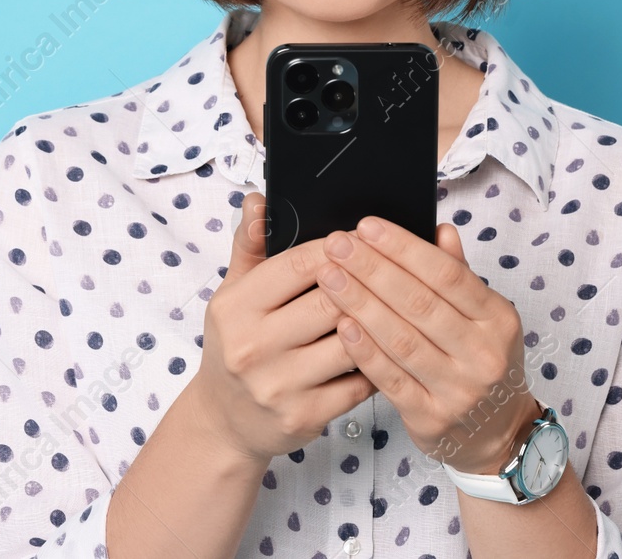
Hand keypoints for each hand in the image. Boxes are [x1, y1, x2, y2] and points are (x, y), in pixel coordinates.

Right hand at [185, 192, 376, 463]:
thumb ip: (250, 246)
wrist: (224, 421)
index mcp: (235, 307)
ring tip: (398, 307)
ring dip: (377, 324)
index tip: (364, 238)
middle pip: (330, 301)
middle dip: (365, 283)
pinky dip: (377, 363)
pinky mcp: (303, 416)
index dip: (339, 247)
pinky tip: (388, 349)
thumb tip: (259, 200)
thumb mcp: (232, 294)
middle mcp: (252, 345)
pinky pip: (358, 383)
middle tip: (392, 269)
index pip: (298, 264)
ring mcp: (278, 384)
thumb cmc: (236, 345)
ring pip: (350, 343)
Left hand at [315, 215, 540, 473]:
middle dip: (372, 269)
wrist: (497, 433)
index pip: (447, 274)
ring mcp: (458, 389)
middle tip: (337, 245)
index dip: (404, 248)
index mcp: (497, 319)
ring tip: (329, 276)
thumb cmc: (480, 362)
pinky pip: (390, 378)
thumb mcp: (483, 317)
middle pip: (420, 303)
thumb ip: (459, 274)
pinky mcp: (430, 417)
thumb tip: (441, 229)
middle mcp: (482, 354)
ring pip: (401, 339)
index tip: (367, 226)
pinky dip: (364, 349)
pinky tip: (341, 323)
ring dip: (360, 303)